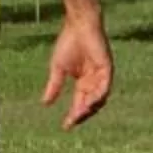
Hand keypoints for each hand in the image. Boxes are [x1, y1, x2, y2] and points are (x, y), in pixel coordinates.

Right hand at [41, 12, 112, 129]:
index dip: (73, 115)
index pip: (79, 103)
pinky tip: (89, 102)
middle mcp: (93, 82)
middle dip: (81, 114)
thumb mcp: (58, 68)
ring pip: (99, 99)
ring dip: (90, 108)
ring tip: (79, 114)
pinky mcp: (107, 69)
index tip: (65, 126)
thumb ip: (54, 86)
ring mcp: (101, 76)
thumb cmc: (68, 43)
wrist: (79, 26)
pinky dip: (98, 96)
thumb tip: (45, 103)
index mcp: (83, 82)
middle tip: (72, 122)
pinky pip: (105, 87)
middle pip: (90, 104)